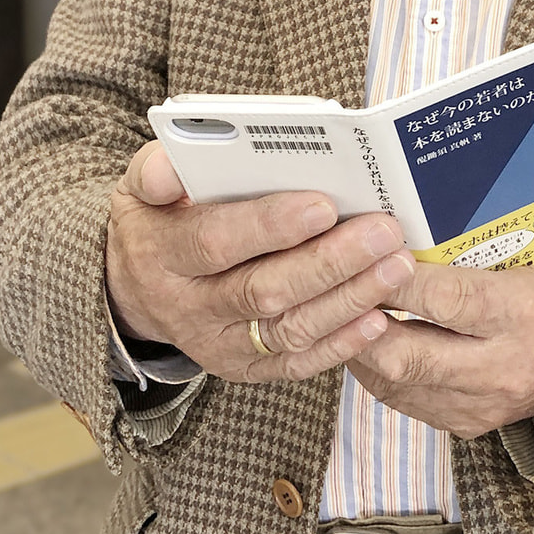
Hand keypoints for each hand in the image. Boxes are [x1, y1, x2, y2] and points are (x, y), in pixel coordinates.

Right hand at [105, 141, 414, 382]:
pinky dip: (341, 344)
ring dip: (348, 299)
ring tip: (396, 266)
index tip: (324, 205)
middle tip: (383, 232)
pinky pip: (297, 363)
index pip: (215, 241)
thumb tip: (172, 167)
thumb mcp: (142, 187)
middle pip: (264, 290)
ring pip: (289, 329)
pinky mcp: (247, 367)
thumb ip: (156, 170)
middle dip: (329, 261)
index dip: (269, 226)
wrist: (138, 288)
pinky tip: (380, 318)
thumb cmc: (159, 220)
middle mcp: (189, 308)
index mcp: (162, 254)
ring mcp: (219, 344)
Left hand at [348, 261, 533, 438]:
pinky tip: (364, 340)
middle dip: (361, 323)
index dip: (397, 281)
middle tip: (331, 289)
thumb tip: (398, 229)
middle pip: (411, 356)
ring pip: (396, 385)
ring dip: (359, 348)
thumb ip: (466, 249)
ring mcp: (481, 404)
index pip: (447, 299)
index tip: (363, 255)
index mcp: (523, 313)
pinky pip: (402, 402)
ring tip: (337, 313)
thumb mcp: (523, 256)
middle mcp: (502, 367)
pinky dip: (376, 370)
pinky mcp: (464, 425)